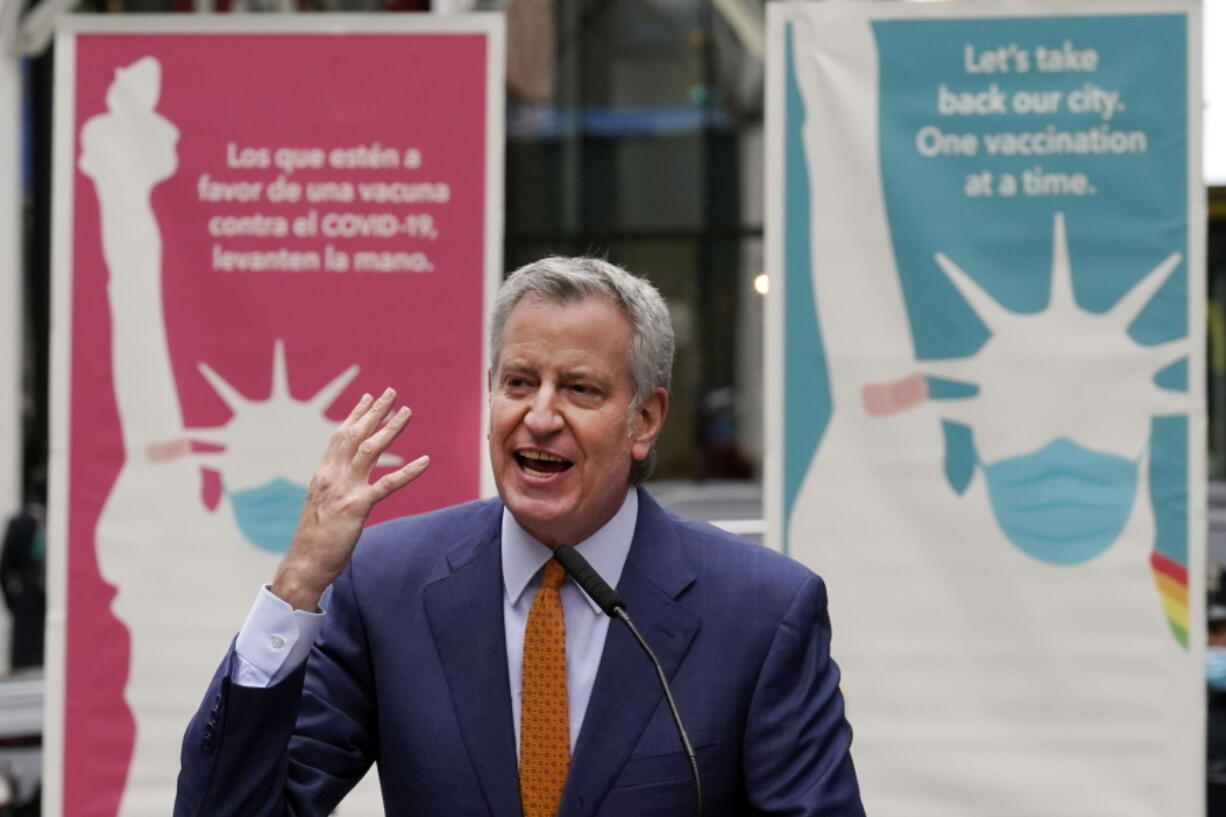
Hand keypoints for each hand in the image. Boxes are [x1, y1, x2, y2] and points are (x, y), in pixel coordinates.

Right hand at [271, 388, 428, 609]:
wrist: (304, 564)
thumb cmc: (314, 539)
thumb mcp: (322, 505)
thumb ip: (334, 487)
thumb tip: (345, 478)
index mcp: (323, 474)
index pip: (340, 436)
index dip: (356, 415)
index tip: (369, 398)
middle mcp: (332, 476)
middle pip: (356, 435)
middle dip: (375, 412)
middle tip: (391, 392)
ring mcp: (344, 490)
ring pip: (371, 451)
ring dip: (391, 429)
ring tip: (407, 413)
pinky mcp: (357, 508)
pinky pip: (387, 485)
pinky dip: (407, 472)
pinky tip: (425, 461)